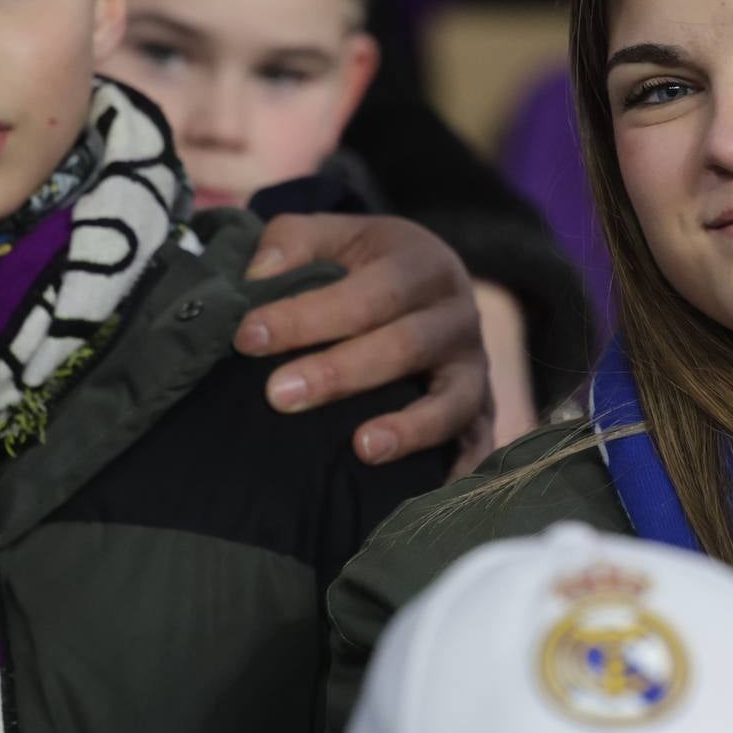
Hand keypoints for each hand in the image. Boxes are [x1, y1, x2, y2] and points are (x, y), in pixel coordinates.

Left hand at [239, 214, 490, 469]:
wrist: (436, 283)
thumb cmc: (371, 267)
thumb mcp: (341, 237)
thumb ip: (296, 241)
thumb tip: (258, 275)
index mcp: (423, 266)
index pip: (367, 293)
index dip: (307, 316)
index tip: (248, 337)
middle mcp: (459, 316)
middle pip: (404, 346)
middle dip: (340, 372)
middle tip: (278, 395)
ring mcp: (476, 367)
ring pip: (452, 399)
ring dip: (409, 427)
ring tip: (361, 448)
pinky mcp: (484, 411)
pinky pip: (480, 444)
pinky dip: (462, 470)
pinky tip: (431, 495)